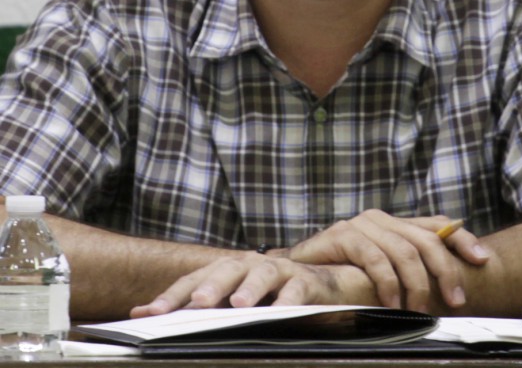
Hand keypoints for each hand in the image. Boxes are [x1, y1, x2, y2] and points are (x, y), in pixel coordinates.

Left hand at [129, 253, 375, 317]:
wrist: (320, 283)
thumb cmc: (267, 294)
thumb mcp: (230, 301)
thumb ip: (194, 306)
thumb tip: (143, 313)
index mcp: (227, 269)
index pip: (195, 280)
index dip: (173, 295)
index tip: (150, 314)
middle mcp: (250, 265)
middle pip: (227, 270)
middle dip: (211, 286)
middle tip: (197, 302)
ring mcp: (279, 271)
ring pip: (263, 273)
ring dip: (251, 288)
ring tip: (239, 304)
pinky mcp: (306, 281)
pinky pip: (297, 289)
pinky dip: (290, 299)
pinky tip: (283, 311)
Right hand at [287, 210, 489, 311]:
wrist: (299, 270)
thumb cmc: (344, 274)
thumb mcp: (383, 271)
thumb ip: (409, 269)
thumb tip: (449, 285)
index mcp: (395, 224)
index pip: (436, 224)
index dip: (462, 239)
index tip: (483, 259)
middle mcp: (381, 219)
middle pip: (424, 239)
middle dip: (445, 270)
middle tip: (454, 300)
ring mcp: (361, 224)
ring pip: (403, 250)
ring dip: (416, 285)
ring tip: (419, 309)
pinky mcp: (343, 234)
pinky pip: (375, 258)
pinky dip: (387, 282)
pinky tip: (391, 302)